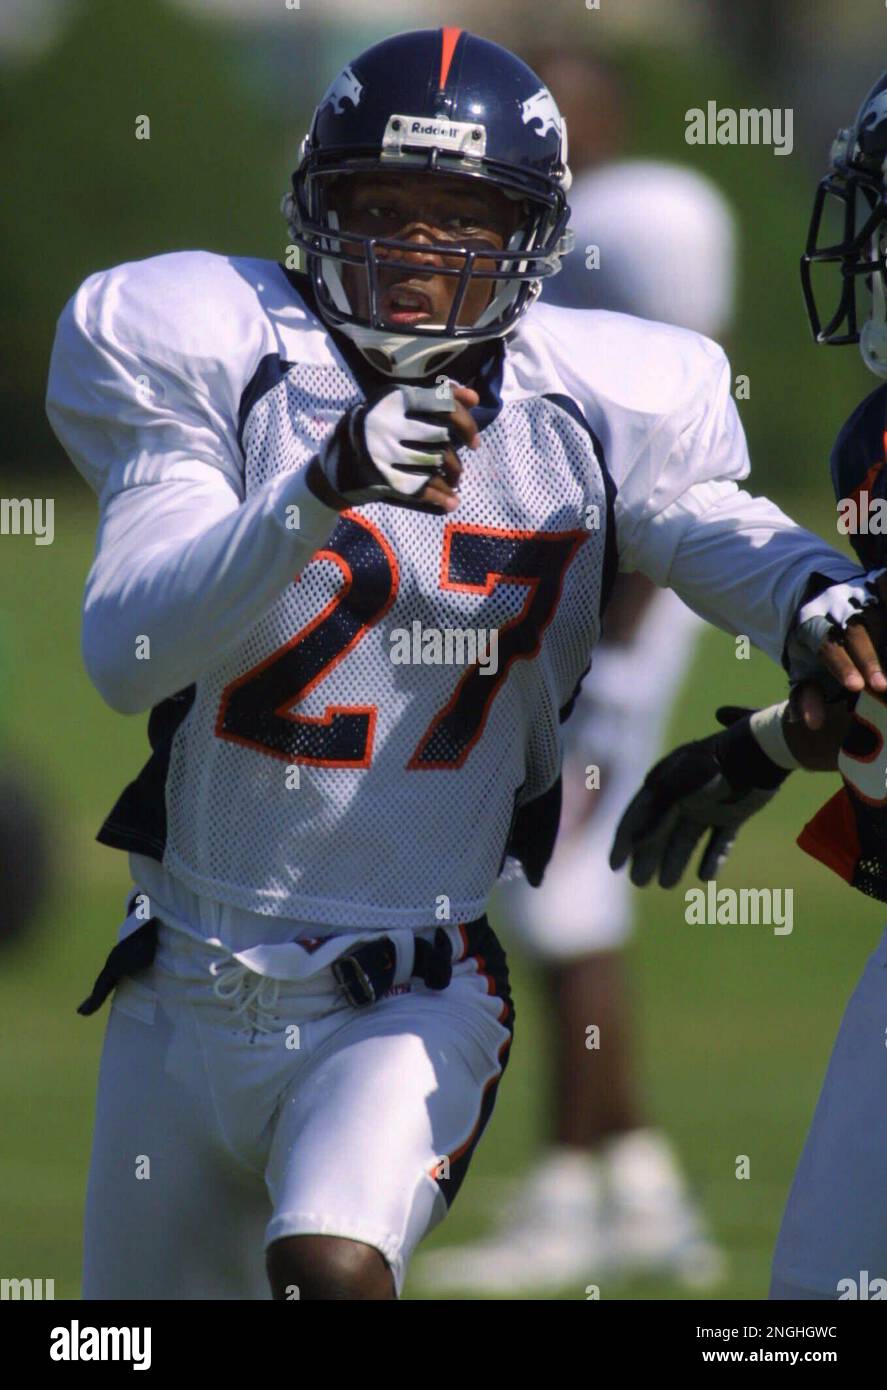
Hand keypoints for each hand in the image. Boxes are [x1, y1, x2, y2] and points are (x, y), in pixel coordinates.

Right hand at [313, 382, 478, 512]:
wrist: (331, 472)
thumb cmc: (368, 435)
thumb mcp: (393, 410)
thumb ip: (432, 401)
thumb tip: (474, 397)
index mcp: (392, 398)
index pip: (441, 403)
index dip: (465, 422)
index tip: (474, 441)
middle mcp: (388, 420)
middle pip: (442, 435)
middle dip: (457, 457)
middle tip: (459, 470)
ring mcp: (384, 450)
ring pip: (436, 462)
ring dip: (451, 477)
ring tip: (452, 484)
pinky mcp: (382, 477)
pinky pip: (423, 487)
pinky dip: (441, 498)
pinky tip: (450, 503)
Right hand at [609, 717, 785, 888]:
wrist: (761, 753)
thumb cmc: (717, 766)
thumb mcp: (679, 787)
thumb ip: (656, 814)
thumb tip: (634, 842)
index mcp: (665, 783)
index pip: (637, 816)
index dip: (624, 841)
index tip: (615, 867)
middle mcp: (684, 796)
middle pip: (660, 832)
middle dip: (648, 857)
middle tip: (640, 883)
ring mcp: (709, 806)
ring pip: (686, 839)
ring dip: (675, 860)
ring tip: (667, 883)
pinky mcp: (733, 815)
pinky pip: (719, 842)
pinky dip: (713, 858)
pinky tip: (705, 877)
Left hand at [786, 570, 886, 699]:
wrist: (816, 604)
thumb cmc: (810, 647)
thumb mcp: (801, 669)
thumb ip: (806, 696)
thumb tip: (813, 724)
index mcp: (812, 624)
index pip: (827, 645)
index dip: (842, 666)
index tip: (856, 687)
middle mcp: (837, 608)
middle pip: (855, 632)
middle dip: (869, 659)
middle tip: (882, 687)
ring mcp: (861, 599)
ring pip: (878, 618)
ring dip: (885, 648)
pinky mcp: (877, 594)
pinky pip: (885, 604)